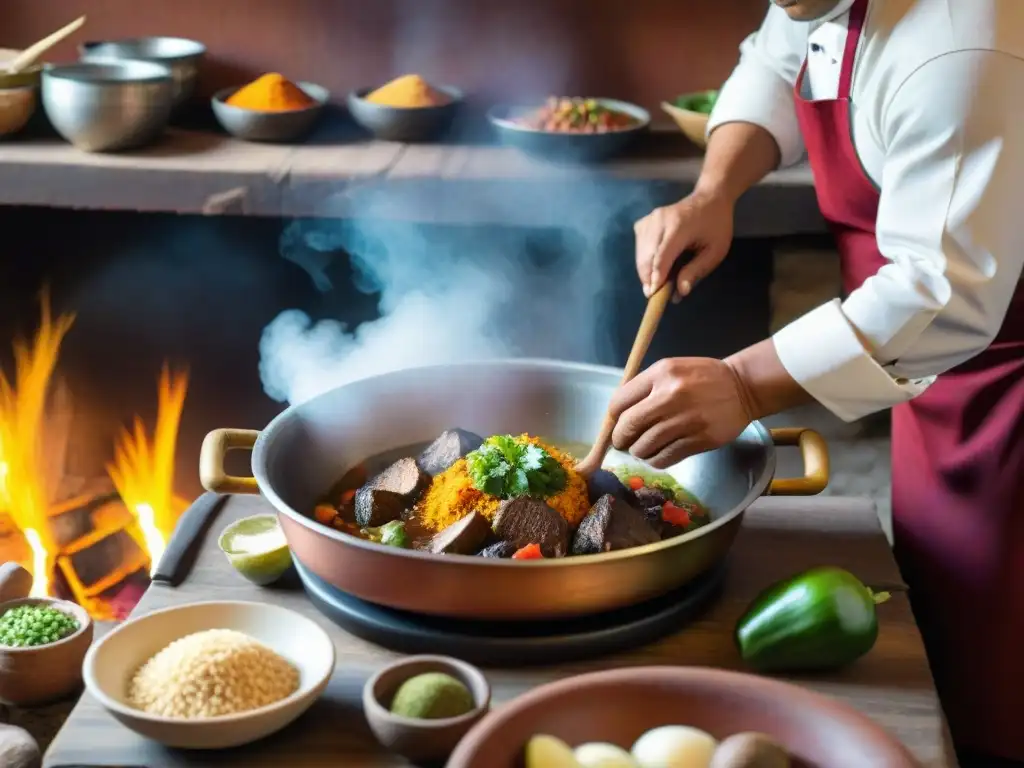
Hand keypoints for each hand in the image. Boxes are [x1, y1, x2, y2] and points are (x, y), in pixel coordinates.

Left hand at [608, 357, 755, 467]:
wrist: (742, 387)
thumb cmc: (701, 378)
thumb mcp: (672, 370)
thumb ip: (645, 388)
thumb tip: (618, 417)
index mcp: (660, 374)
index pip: (620, 401)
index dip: (613, 417)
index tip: (616, 424)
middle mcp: (670, 396)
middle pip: (629, 425)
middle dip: (620, 438)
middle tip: (622, 443)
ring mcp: (685, 420)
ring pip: (645, 445)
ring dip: (638, 451)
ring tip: (642, 449)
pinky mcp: (698, 440)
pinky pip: (665, 457)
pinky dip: (656, 460)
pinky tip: (658, 455)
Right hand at [633, 190, 733, 301]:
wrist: (709, 198)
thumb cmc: (715, 226)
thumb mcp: (715, 251)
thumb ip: (697, 270)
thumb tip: (681, 291)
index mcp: (679, 226)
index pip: (662, 254)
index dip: (656, 275)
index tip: (653, 294)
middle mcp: (659, 220)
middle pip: (647, 256)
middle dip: (648, 278)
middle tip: (656, 296)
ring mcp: (649, 220)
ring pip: (640, 253)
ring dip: (645, 271)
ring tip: (658, 283)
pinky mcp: (644, 223)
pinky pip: (639, 247)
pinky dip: (644, 261)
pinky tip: (656, 266)